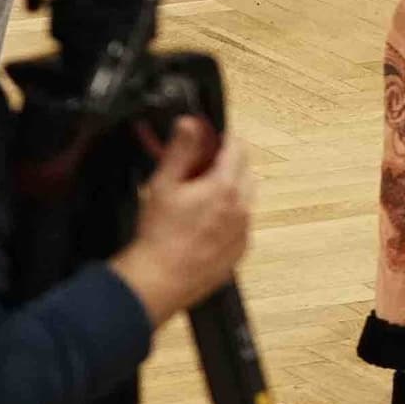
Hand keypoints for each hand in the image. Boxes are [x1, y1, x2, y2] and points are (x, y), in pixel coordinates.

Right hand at [111, 120, 256, 322]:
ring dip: (230, 188)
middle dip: (227, 162)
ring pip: (246, 196)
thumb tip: (191, 123)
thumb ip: (181, 149)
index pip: (237, 147)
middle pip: (245, 170)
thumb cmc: (159, 235)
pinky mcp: (240, 251)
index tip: (209, 138)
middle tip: (200, 168)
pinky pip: (242, 222)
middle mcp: (241, 208)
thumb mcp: (163, 184)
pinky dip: (230, 214)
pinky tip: (204, 222)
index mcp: (225, 187)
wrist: (159, 280)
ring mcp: (243, 232)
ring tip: (200, 197)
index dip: (223, 138)